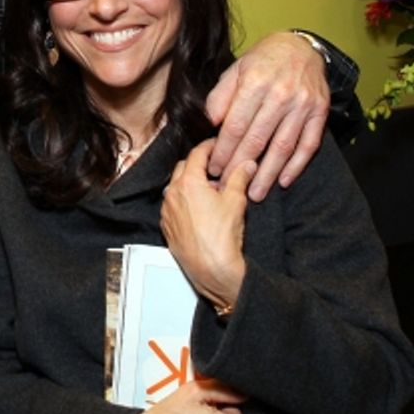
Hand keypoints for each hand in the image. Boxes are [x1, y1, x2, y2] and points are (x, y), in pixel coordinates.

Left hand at [161, 140, 250, 312]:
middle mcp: (172, 193)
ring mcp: (167, 210)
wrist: (211, 268)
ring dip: (191, 183)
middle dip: (199, 165)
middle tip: (216, 168)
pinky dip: (184, 201)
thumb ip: (240, 177)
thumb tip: (246, 164)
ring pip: (176, 187)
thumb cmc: (222, 236)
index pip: (196, 154)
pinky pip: (173, 205)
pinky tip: (200, 209)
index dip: (209, 147)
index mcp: (188, 182)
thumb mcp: (235, 201)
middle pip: (183, 168)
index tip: (217, 145)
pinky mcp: (167, 226)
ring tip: (211, 190)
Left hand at [204, 31, 328, 200]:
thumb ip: (221, 97)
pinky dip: (296, 166)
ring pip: (283, 147)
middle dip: (240, 167)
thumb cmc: (261, 61)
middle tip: (228, 187)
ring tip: (256, 194)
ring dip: (268, 174)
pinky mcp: (320, 113)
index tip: (214, 168)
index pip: (235, 125)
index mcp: (255, 83)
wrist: (300, 47)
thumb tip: (210, 123)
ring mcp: (303, 105)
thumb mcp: (235, 70)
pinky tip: (283, 181)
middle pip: (257, 140)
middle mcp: (281, 94)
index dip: (223, 150)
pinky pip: (308, 145)